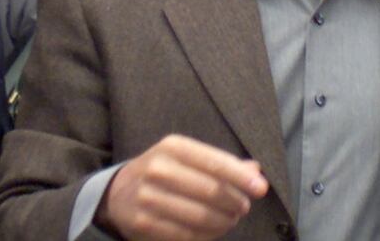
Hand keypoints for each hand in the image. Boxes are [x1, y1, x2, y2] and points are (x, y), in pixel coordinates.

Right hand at [97, 134, 268, 240]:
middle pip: (210, 191)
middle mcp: (157, 169)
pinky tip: (213, 231)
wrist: (118, 193)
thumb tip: (255, 171)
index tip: (261, 188)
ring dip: (224, 221)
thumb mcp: (187, 158)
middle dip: (235, 202)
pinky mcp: (143, 223)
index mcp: (172, 147)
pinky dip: (206, 235)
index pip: (215, 162)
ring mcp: (148, 197)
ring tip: (231, 219)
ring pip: (200, 216)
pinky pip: (186, 235)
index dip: (241, 177)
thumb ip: (221, 163)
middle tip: (244, 207)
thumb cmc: (163, 172)